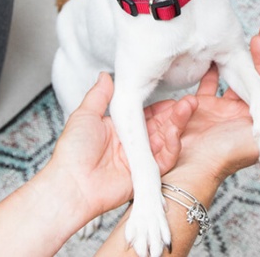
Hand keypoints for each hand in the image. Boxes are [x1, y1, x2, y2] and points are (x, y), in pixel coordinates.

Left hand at [49, 73, 196, 219]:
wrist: (70, 183)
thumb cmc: (73, 150)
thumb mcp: (85, 115)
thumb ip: (99, 95)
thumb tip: (106, 75)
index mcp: (119, 129)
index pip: (146, 115)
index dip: (160, 106)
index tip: (173, 97)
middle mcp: (132, 144)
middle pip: (160, 126)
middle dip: (175, 113)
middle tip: (189, 101)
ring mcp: (139, 159)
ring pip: (165, 139)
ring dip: (178, 124)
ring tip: (187, 108)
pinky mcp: (145, 174)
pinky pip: (164, 159)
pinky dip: (172, 145)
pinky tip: (175, 131)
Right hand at [164, 25, 259, 187]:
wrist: (192, 164)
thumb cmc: (225, 155)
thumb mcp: (259, 141)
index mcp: (257, 117)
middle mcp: (241, 110)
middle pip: (251, 76)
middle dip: (255, 53)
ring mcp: (220, 106)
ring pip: (230, 76)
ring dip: (234, 58)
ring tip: (234, 39)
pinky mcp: (201, 106)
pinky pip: (207, 83)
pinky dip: (208, 68)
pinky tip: (210, 54)